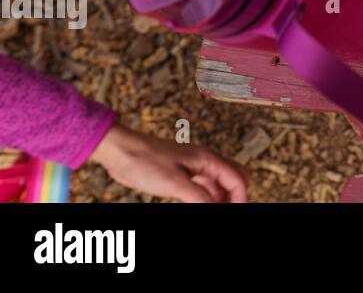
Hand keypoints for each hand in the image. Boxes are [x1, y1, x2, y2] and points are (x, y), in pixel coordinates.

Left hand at [90, 124, 247, 202]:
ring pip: (218, 184)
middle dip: (235, 196)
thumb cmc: (145, 160)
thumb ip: (198, 196)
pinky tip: (201, 206)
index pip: (236, 178)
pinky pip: (202, 188)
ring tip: (216, 211)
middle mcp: (204, 162)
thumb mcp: (174, 183)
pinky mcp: (181, 175)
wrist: (121, 152)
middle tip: (230, 210)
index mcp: (207, 159)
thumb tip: (216, 208)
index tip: (237, 211)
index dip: (240, 197)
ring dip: (220, 199)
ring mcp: (193, 168)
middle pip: (233, 178)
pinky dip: (207, 199)